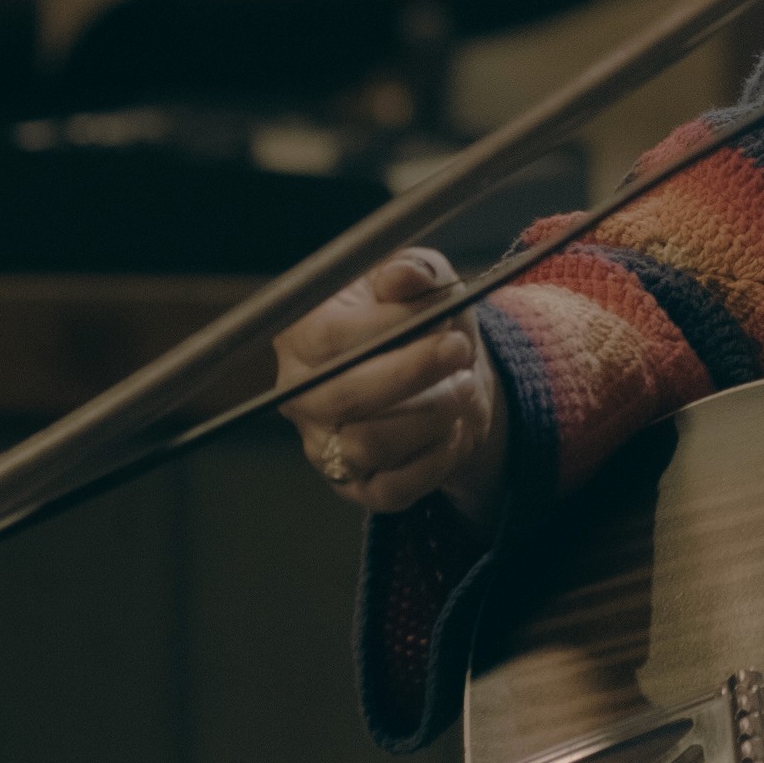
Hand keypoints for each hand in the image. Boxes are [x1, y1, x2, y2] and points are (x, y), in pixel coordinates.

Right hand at [276, 247, 508, 523]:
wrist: (450, 375)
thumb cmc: (425, 319)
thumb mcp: (426, 278)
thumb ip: (415, 273)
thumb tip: (404, 277)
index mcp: (302, 333)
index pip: (329, 337)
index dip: (389, 327)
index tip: (439, 316)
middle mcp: (300, 393)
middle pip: (344, 396)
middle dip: (413, 372)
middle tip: (460, 351)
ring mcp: (322, 445)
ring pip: (369, 444)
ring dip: (432, 415)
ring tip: (463, 388)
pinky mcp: (354, 485)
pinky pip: (391, 489)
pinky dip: (436, 459)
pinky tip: (455, 429)